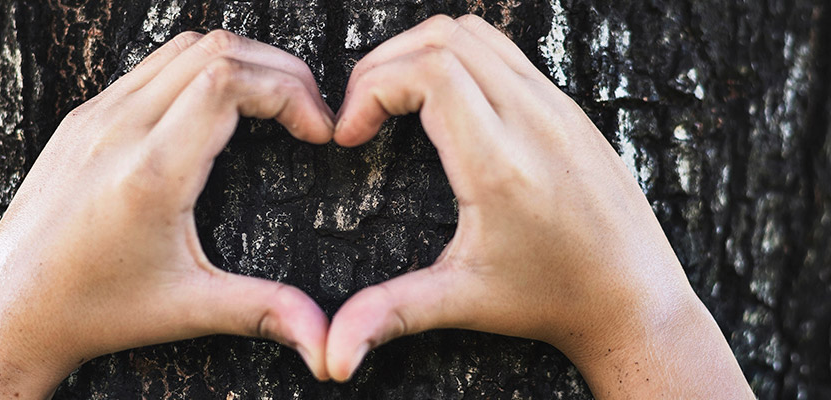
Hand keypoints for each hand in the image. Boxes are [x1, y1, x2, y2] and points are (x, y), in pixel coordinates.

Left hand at [0, 30, 334, 397]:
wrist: (7, 311)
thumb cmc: (93, 311)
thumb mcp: (187, 309)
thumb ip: (264, 311)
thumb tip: (325, 342)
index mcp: (150, 171)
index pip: (229, 80)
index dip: (289, 91)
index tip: (318, 130)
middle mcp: (119, 130)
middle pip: (215, 50)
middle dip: (278, 70)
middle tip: (309, 111)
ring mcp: (95, 117)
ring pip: (181, 48)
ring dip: (239, 63)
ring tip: (273, 105)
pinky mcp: (81, 119)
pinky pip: (149, 67)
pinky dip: (198, 70)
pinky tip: (217, 111)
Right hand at [326, 15, 752, 397]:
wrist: (635, 300)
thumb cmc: (551, 299)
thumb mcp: (463, 301)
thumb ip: (390, 314)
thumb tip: (332, 356)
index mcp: (500, 162)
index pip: (428, 70)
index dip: (370, 88)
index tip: (350, 136)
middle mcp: (533, 120)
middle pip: (443, 38)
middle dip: (383, 65)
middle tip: (362, 113)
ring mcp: (558, 106)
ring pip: (475, 34)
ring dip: (420, 53)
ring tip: (395, 102)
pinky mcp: (569, 108)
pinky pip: (505, 52)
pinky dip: (458, 59)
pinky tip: (444, 108)